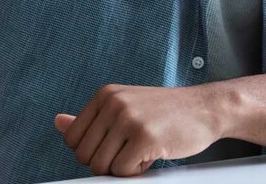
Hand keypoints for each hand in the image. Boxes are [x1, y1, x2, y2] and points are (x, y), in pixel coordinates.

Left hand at [54, 84, 229, 176]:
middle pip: (85, 156)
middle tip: (131, 151)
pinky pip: (123, 172)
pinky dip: (138, 171)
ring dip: (123, 168)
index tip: (114, 146)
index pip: (72, 140)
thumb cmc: (166, 111)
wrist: (206, 108)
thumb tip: (58, 123)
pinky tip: (152, 155)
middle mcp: (114, 103)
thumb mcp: (125, 106)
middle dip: (107, 163)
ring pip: (102, 167)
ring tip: (142, 151)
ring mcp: (129, 119)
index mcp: (105, 95)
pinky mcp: (145, 137)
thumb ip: (92, 118)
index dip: (92, 151)